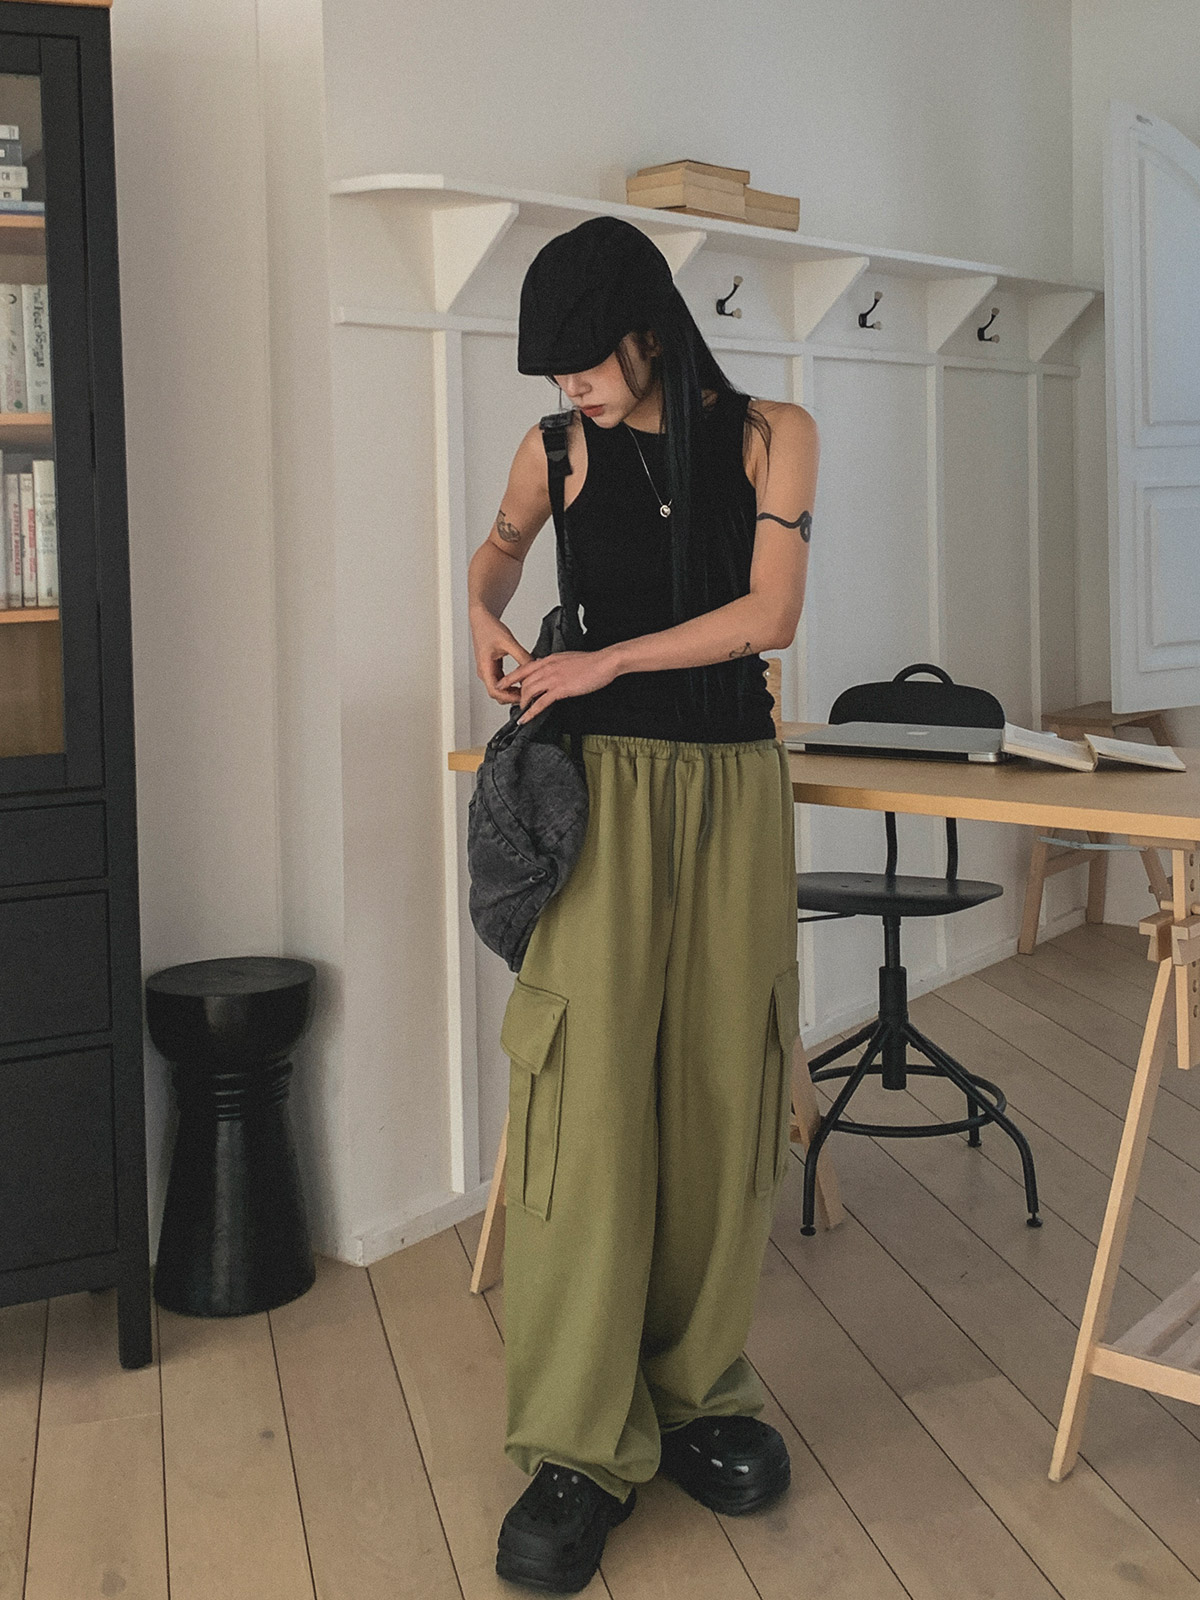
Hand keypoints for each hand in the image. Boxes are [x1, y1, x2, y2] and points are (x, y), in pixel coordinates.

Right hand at [471, 609, 531, 703]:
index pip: (495, 691)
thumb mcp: (508, 642)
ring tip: (527, 688)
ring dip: (512, 691)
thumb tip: (534, 667)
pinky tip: (522, 681)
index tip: (523, 696)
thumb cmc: (489, 628)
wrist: (481, 619)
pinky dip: (511, 684)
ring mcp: (488, 671)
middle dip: (512, 697)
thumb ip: (522, 656)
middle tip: (528, 695)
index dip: (509, 697)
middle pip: (497, 694)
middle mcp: (484, 672)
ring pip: (500, 689)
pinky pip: (502, 681)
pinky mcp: (492, 668)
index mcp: (485, 667)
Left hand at [497, 648, 619, 723]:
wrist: (604, 662)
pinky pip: (540, 703)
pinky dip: (530, 712)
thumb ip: (556, 665)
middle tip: (514, 704)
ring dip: (522, 704)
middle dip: (516, 694)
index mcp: (548, 659)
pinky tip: (525, 719)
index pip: (524, 668)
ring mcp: (552, 678)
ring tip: (521, 712)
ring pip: (529, 692)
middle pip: (523, 682)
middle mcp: (547, 667)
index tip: (501, 684)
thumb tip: (550, 671)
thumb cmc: (591, 662)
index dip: (510, 677)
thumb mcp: (568, 659)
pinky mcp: (560, 689)